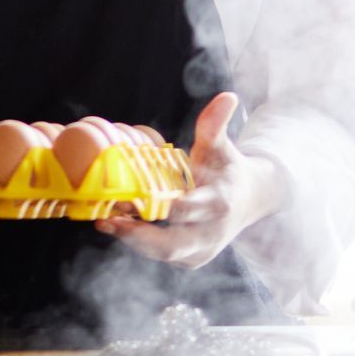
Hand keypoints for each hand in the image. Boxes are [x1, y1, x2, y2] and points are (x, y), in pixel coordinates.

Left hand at [95, 93, 281, 267]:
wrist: (250, 199)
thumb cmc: (228, 168)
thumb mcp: (221, 146)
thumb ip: (216, 124)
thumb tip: (227, 96)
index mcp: (219, 203)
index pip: (191, 209)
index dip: (168, 207)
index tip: (138, 199)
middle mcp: (211, 233)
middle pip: (173, 244)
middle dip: (139, 237)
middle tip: (108, 222)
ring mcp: (201, 250)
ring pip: (164, 253)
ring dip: (133, 240)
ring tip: (105, 222)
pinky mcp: (190, 259)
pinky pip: (163, 254)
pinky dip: (140, 243)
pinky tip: (116, 225)